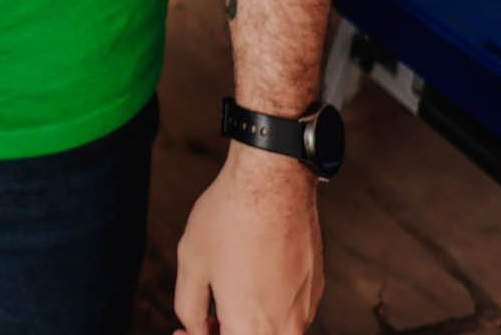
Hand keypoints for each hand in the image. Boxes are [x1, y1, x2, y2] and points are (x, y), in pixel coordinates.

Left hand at [174, 150, 323, 334]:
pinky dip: (268, 307)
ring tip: (226, 295)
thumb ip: (189, 309)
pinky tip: (251, 278)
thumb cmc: (229, 219)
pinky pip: (289, 313)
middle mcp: (285, 327)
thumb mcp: (192, 264)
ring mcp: (304, 309)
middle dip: (226, 333)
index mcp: (251, 328)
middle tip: (206, 318)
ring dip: (248, 323)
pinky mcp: (315, 289)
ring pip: (273, 331)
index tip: (185, 332)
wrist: (273, 181)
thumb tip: (197, 330)